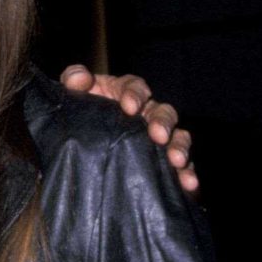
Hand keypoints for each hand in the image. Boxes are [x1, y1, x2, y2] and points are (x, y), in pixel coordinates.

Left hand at [60, 64, 197, 192]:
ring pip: (178, 137)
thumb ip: (73, 80)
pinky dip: (187, 174)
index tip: (129, 107)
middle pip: (163, 112)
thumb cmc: (79, 115)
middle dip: (163, 122)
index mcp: (124, 94)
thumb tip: (80, 78)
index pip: (135, 87)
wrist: (78, 149)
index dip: (135, 94)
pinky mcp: (163, 163)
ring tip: (177, 161)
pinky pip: (181, 167)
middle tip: (158, 136)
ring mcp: (157, 138)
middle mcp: (146, 114)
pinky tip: (189, 183)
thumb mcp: (72, 95)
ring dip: (180, 148)